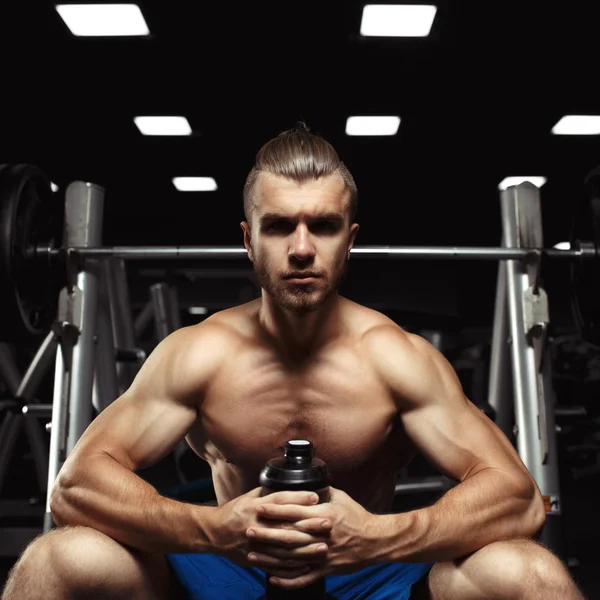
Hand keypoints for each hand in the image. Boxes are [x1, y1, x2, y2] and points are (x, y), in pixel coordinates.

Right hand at [207, 487, 331, 580]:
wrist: (213, 533)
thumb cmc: (234, 512)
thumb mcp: (249, 497)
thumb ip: (268, 493)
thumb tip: (287, 482)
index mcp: (254, 507)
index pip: (279, 500)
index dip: (298, 498)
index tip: (316, 496)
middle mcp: (256, 524)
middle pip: (286, 525)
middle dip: (309, 525)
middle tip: (328, 523)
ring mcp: (255, 545)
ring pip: (284, 549)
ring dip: (305, 549)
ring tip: (323, 547)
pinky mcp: (255, 559)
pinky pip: (276, 566)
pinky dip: (292, 568)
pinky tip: (307, 566)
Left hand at [247, 486, 385, 589]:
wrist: (375, 540)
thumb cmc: (357, 516)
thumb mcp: (340, 497)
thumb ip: (322, 491)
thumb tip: (306, 482)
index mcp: (323, 514)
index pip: (295, 511)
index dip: (276, 509)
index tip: (260, 507)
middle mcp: (320, 535)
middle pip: (288, 535)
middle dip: (266, 533)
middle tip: (248, 530)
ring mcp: (322, 554)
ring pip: (291, 558)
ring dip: (270, 558)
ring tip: (252, 555)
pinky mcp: (326, 570)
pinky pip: (303, 577)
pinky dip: (287, 579)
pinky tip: (272, 578)